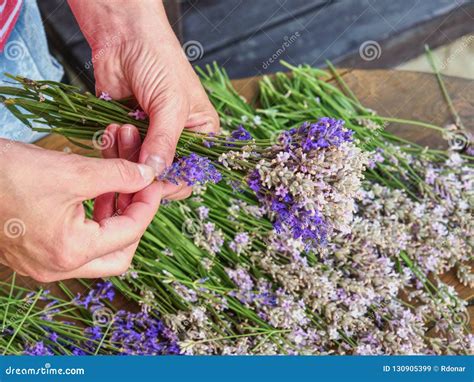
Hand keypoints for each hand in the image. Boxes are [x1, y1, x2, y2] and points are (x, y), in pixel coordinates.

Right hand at [0, 139, 160, 281]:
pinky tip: (97, 190)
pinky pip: (78, 241)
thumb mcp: (70, 170)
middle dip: (135, 219)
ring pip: (100, 248)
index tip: (155, 181)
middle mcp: (58, 266)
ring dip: (115, 214)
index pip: (129, 232)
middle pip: (119, 254)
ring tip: (119, 182)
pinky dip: (94, 217)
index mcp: (70, 251)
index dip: (148, 203)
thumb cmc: (4, 174)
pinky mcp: (36, 251)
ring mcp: (45, 262)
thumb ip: (117, 174)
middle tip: (140, 191)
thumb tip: (147, 174)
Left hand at [69, 0, 219, 200]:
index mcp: (200, 133)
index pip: (191, 172)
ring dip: (127, 154)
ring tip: (124, 128)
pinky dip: (113, 147)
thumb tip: (155, 173)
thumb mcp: (170, 104)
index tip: (153, 182)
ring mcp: (149, 137)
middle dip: (145, 168)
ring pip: (137, 167)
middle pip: (162, 174)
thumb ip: (164, 141)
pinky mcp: (126, 132)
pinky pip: (118, 155)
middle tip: (134, 157)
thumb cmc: (159, 61)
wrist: (123, 36)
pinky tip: (113, 128)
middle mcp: (176, 139)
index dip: (173, 181)